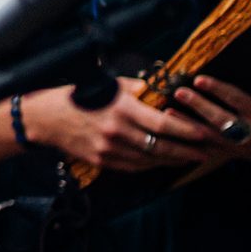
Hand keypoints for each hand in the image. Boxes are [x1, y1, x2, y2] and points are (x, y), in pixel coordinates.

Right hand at [26, 77, 217, 173]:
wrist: (46, 118)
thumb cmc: (80, 96)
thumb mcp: (109, 85)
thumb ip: (138, 89)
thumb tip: (165, 91)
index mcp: (121, 108)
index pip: (163, 123)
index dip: (186, 130)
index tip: (202, 132)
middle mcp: (116, 131)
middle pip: (161, 146)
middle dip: (186, 151)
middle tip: (204, 152)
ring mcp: (108, 149)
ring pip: (149, 160)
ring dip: (171, 160)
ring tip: (187, 157)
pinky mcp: (101, 160)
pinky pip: (133, 166)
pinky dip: (150, 164)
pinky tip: (161, 161)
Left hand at [173, 74, 250, 164]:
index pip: (236, 99)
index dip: (217, 89)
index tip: (198, 79)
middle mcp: (250, 133)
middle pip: (220, 118)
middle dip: (198, 105)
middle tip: (179, 92)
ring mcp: (239, 146)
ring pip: (210, 136)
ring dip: (187, 124)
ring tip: (168, 111)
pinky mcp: (230, 155)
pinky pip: (206, 151)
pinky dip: (188, 142)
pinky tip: (173, 134)